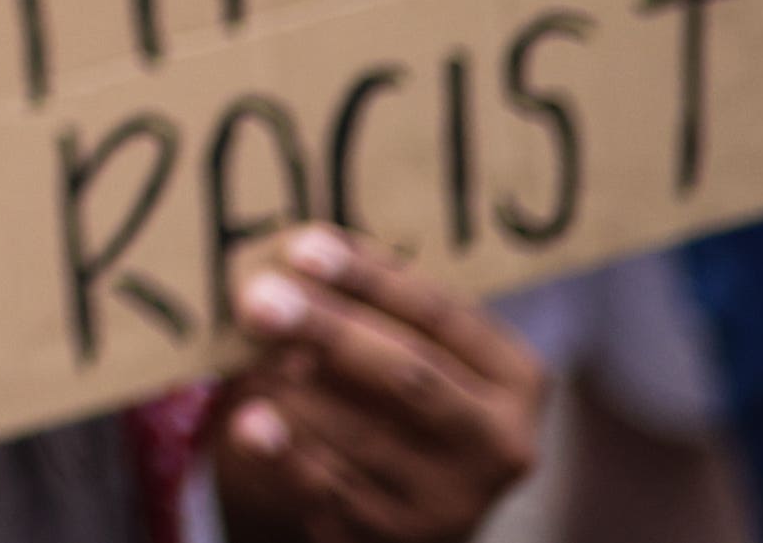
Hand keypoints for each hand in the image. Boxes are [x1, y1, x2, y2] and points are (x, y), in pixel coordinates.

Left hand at [211, 230, 544, 542]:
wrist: (395, 498)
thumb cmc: (393, 392)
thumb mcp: (411, 344)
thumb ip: (371, 302)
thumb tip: (297, 252)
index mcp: (516, 378)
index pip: (440, 313)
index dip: (369, 278)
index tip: (302, 249)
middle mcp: (501, 444)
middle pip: (409, 373)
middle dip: (328, 330)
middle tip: (259, 298)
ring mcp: (455, 500)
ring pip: (365, 433)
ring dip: (295, 388)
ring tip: (247, 348)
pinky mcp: (401, 536)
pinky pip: (335, 488)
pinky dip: (287, 452)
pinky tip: (249, 421)